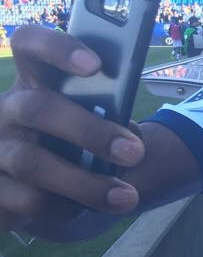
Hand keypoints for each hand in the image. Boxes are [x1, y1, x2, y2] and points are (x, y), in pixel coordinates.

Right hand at [0, 26, 145, 231]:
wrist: (47, 192)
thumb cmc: (75, 146)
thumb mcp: (92, 125)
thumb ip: (107, 117)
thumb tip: (127, 133)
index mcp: (34, 83)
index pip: (29, 45)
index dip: (57, 48)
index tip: (96, 65)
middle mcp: (5, 111)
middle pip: (39, 108)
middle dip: (90, 131)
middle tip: (134, 152)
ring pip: (32, 163)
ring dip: (86, 184)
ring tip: (126, 197)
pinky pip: (25, 201)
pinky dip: (62, 209)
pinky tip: (82, 211)